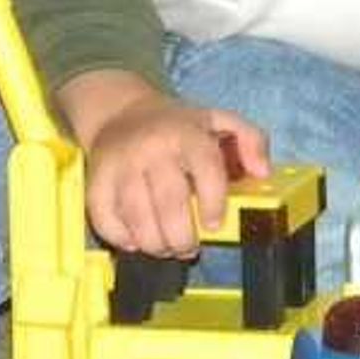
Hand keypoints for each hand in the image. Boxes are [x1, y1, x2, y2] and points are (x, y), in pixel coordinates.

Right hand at [80, 88, 269, 260]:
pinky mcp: (96, 179)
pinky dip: (120, 238)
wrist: (121, 111)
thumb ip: (251, 139)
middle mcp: (153, 147)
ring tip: (166, 247)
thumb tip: (262, 171)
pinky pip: (104, 217)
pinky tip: (136, 241)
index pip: (205, 167)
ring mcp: (121, 163)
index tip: (214, 223)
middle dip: (183, 236)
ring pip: (137, 216)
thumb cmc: (176, 126)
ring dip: (155, 243)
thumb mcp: (219, 120)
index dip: (213, 202)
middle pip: (169, 202)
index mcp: (187, 132)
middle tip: (189, 247)